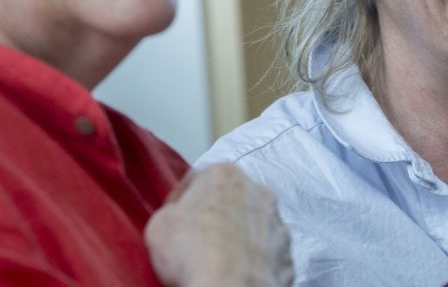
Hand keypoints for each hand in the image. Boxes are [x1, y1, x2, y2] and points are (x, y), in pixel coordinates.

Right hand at [145, 163, 293, 286]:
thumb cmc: (193, 254)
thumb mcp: (160, 224)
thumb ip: (172, 211)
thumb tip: (177, 218)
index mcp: (225, 175)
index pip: (198, 179)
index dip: (180, 199)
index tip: (173, 217)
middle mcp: (258, 192)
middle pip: (230, 199)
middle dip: (215, 215)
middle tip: (195, 239)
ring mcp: (277, 223)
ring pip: (252, 225)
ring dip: (237, 237)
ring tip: (217, 259)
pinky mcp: (287, 252)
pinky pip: (266, 252)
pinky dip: (253, 260)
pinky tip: (236, 271)